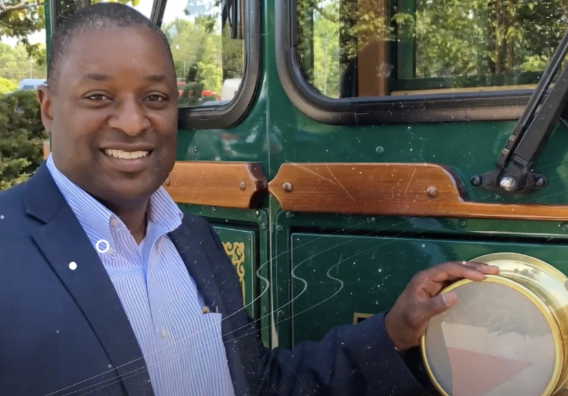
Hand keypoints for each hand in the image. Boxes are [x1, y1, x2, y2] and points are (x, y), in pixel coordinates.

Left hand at [384, 261, 498, 351]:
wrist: (395, 334)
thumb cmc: (404, 323)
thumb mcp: (417, 316)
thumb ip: (433, 306)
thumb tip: (455, 295)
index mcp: (423, 279)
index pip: (447, 269)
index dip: (465, 271)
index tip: (482, 277)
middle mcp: (429, 280)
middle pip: (453, 269)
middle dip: (473, 268)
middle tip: (494, 270)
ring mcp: (434, 287)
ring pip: (455, 275)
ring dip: (472, 273)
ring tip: (492, 274)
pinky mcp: (438, 295)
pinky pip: (455, 284)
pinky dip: (468, 282)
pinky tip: (479, 286)